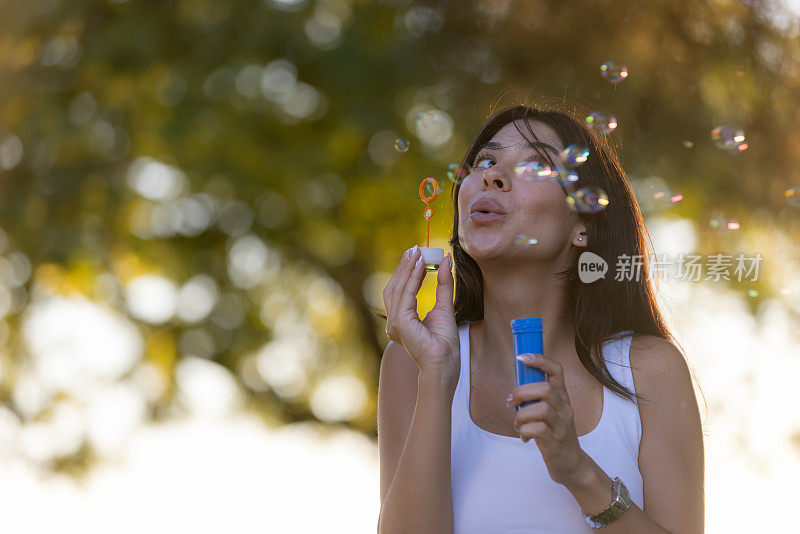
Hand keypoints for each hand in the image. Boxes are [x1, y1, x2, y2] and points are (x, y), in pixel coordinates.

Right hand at [383, 246, 459, 380]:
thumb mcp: (445, 306)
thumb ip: (443, 284)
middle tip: (414, 249)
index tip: (415, 255)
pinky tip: (421, 267)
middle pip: (394, 287)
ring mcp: (394, 323)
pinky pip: (406, 295)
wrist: (445, 363)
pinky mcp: (400, 323)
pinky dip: (413, 279)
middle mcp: (393, 322)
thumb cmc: (445, 343)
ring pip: (397, 289)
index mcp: (400, 320)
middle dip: (404, 267)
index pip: (399, 291)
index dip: (406, 272)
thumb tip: (445, 261)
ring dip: (408, 269)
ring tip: (418, 254)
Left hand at [507, 353, 589, 486]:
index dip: (540, 360)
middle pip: (545, 389)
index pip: (557, 370)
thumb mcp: (550, 412)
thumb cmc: (554, 433)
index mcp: (562, 397)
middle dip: (522, 392)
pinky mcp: (556, 443)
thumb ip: (536, 400)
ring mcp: (562, 426)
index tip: (522, 357)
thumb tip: (513, 393)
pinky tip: (525, 437)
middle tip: (512, 403)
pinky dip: (524, 432)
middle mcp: (565, 409)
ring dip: (521, 416)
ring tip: (518, 424)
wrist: (571, 464)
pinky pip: (537, 430)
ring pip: (541, 410)